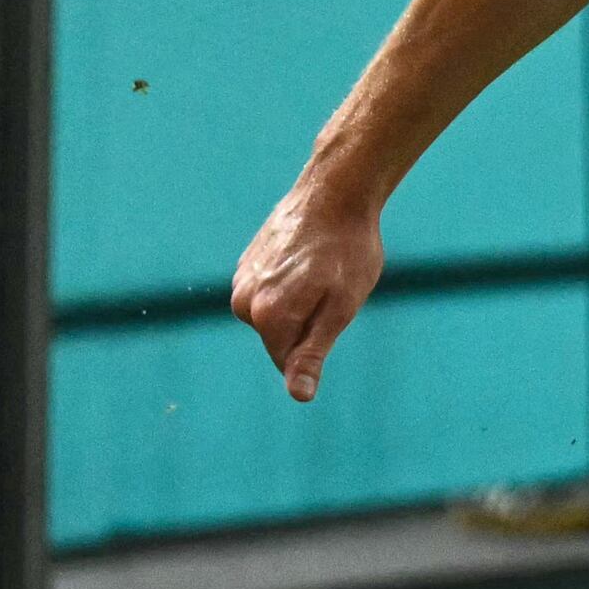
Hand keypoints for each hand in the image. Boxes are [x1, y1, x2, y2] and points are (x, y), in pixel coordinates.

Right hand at [232, 175, 385, 399]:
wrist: (335, 192)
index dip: (320, 343)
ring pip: (274, 316)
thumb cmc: (348, 252)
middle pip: (279, 339)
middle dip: (308, 324)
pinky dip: (290, 285)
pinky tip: (308, 260)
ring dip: (300, 304)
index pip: (288, 362)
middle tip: (332, 289)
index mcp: (265, 316)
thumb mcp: (341, 309)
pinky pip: (270, 293)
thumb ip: (313, 354)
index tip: (335, 309)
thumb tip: (298, 395)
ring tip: (321, 272)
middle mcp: (243, 300)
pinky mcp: (246, 264)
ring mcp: (241, 279)